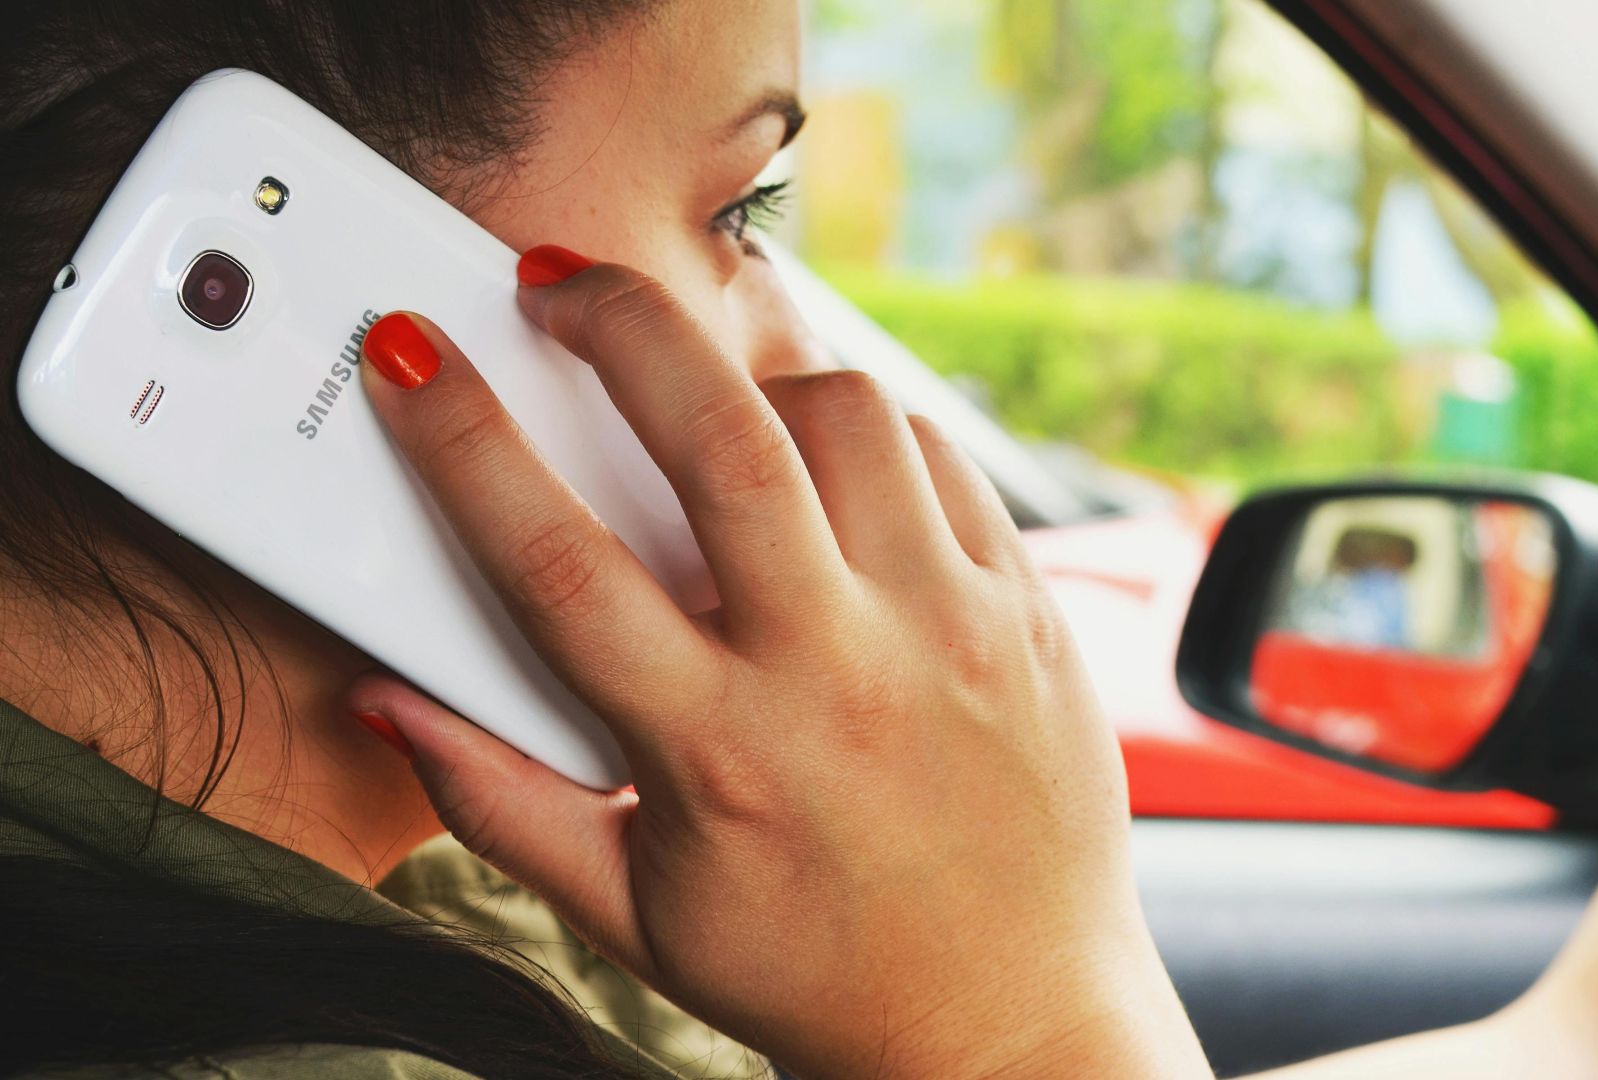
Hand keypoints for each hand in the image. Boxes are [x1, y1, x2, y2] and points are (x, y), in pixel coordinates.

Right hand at [344, 261, 1209, 1079]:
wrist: (1010, 1021)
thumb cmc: (814, 972)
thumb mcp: (631, 913)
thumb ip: (499, 802)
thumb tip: (393, 703)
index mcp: (717, 752)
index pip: (557, 562)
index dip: (462, 438)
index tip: (410, 354)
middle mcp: (839, 672)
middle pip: (722, 440)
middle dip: (620, 323)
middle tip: (560, 282)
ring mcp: (948, 628)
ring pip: (848, 417)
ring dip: (757, 373)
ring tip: (711, 393)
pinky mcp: (1026, 610)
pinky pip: (942, 457)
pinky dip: (867, 428)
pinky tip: (825, 457)